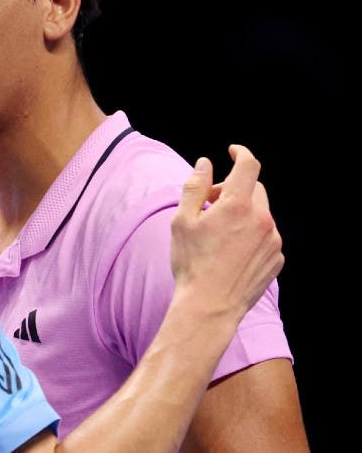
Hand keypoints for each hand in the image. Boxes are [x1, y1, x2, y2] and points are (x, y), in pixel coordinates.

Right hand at [170, 144, 283, 317]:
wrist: (210, 306)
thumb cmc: (191, 263)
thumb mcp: (182, 220)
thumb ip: (195, 187)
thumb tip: (205, 164)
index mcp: (237, 205)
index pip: (248, 165)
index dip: (241, 153)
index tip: (232, 152)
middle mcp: (261, 219)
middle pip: (254, 189)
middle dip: (233, 189)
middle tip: (210, 205)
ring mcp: (273, 240)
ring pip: (260, 213)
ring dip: (243, 213)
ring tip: (219, 233)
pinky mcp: (276, 259)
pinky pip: (266, 235)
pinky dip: (251, 234)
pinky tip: (231, 251)